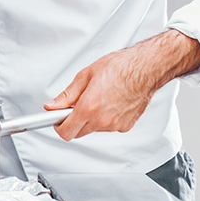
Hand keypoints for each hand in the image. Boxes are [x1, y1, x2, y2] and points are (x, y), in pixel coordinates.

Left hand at [45, 29, 199, 139]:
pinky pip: (108, 127)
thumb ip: (66, 95)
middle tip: (75, 106)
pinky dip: (104, 119)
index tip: (56, 120)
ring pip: (93, 129)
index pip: (66, 132)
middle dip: (73, 122)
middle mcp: (102, 120)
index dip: (58, 126)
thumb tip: (53, 105)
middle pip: (78, 133)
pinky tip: (109, 103)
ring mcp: (115, 125)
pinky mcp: (125, 126)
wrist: (146, 69)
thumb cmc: (120, 68)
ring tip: (97, 99)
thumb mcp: (85, 76)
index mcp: (89, 107)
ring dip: (90, 119)